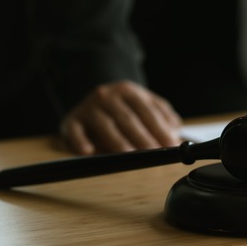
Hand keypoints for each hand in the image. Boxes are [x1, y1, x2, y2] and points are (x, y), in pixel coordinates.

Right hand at [60, 81, 182, 154]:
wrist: (92, 98)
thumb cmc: (123, 106)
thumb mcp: (144, 102)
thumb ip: (162, 113)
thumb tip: (176, 129)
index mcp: (128, 90)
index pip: (147, 111)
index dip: (160, 128)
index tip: (170, 143)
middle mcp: (107, 95)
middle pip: (128, 119)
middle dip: (143, 137)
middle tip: (154, 152)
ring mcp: (88, 107)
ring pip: (105, 125)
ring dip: (118, 141)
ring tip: (131, 155)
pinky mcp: (71, 120)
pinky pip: (74, 131)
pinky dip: (80, 141)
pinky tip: (89, 151)